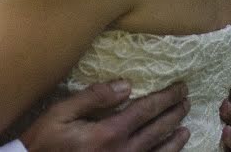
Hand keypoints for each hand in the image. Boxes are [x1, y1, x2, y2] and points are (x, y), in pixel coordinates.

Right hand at [20, 82, 190, 151]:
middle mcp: (122, 151)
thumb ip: (93, 97)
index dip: (165, 97)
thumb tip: (125, 85)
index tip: (179, 87)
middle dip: (174, 112)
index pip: (146, 110)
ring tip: (185, 125)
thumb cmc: (44, 140)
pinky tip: (170, 151)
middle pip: (157, 129)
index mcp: (108, 132)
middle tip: (185, 100)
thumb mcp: (60, 112)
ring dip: (174, 137)